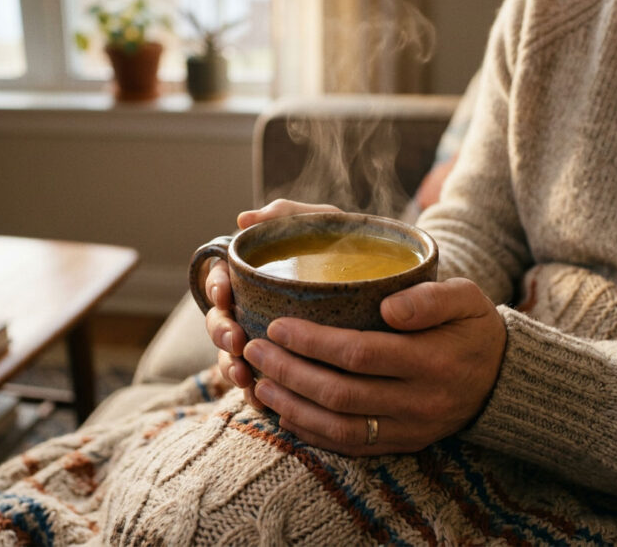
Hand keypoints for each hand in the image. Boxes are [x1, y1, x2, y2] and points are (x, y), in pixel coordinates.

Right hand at [207, 199, 341, 401]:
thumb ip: (289, 215)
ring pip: (235, 357)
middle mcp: (256, 308)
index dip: (216, 286)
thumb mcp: (326, 224)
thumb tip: (243, 220)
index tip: (225, 293)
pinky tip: (262, 401)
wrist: (400, 283)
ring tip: (245, 377)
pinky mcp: (289, 369)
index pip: (222, 279)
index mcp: (258, 275)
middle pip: (221, 321)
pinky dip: (257, 394)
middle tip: (235, 340)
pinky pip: (263, 385)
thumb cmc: (356, 248)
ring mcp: (270, 340)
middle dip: (220, 331)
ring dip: (231, 367)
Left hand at [241, 278, 505, 454]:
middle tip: (255, 348)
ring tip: (259, 381)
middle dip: (289, 372)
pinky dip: (311, 432)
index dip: (312, 342)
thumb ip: (430, 298)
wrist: (501, 378)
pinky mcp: (402, 444)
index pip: (359, 354)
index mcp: (432, 361)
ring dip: (292, 406)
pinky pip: (349, 446)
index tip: (277, 325)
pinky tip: (284, 412)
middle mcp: (419, 402)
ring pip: (338, 427)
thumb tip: (388, 306)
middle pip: (339, 394)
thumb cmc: (472, 326)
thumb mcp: (465, 297)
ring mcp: (409, 429)